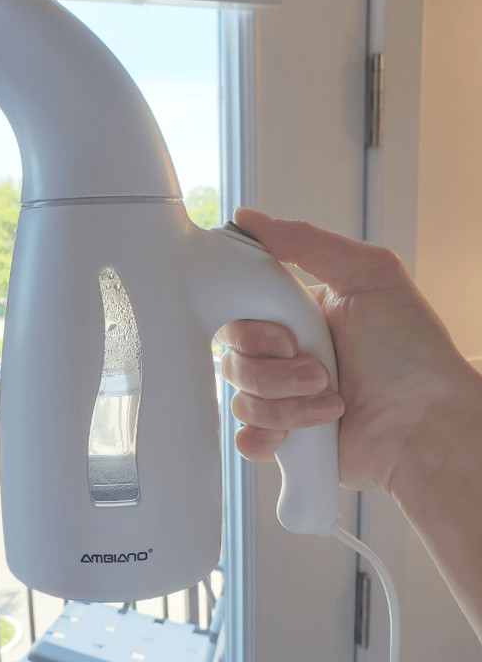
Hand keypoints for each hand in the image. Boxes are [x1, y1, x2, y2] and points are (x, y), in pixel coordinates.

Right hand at [217, 208, 476, 495]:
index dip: (251, 327)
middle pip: (233, 357)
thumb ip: (305, 242)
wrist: (428, 424)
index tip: (287, 333)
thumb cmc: (412, 352)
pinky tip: (305, 431)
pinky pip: (244, 437)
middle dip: (276, 369)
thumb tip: (247, 220)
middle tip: (320, 369)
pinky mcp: (286, 442)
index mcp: (299, 317)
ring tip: (333, 400)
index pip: (240, 314)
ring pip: (240, 398)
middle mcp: (286, 358)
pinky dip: (269, 434)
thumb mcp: (368, 273)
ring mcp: (284, 400)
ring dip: (287, 403)